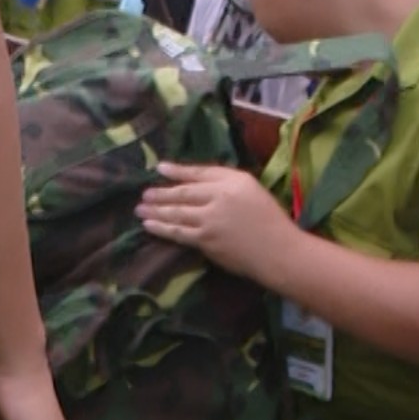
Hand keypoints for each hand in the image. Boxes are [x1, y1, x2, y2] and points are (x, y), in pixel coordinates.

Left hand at [135, 161, 298, 286]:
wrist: (278, 251)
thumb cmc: (269, 219)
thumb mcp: (251, 189)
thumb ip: (226, 182)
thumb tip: (196, 181)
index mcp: (233, 180)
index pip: (199, 173)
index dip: (177, 171)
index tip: (159, 168)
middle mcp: (220, 196)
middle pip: (184, 193)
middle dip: (161, 193)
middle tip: (144, 194)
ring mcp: (211, 220)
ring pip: (177, 213)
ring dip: (156, 211)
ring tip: (140, 209)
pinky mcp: (206, 240)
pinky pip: (179, 233)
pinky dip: (162, 229)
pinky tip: (150, 226)